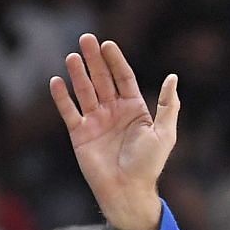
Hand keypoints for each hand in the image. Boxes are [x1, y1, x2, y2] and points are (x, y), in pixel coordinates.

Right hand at [49, 33, 176, 229]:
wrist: (127, 191)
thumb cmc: (148, 165)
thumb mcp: (164, 133)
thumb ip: (168, 105)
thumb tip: (173, 77)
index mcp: (134, 110)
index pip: (123, 78)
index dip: (115, 61)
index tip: (108, 44)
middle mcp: (113, 112)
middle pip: (102, 79)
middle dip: (94, 60)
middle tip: (86, 38)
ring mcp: (95, 122)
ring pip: (84, 91)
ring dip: (78, 74)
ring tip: (72, 57)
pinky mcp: (80, 134)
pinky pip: (69, 111)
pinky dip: (62, 97)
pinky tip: (57, 81)